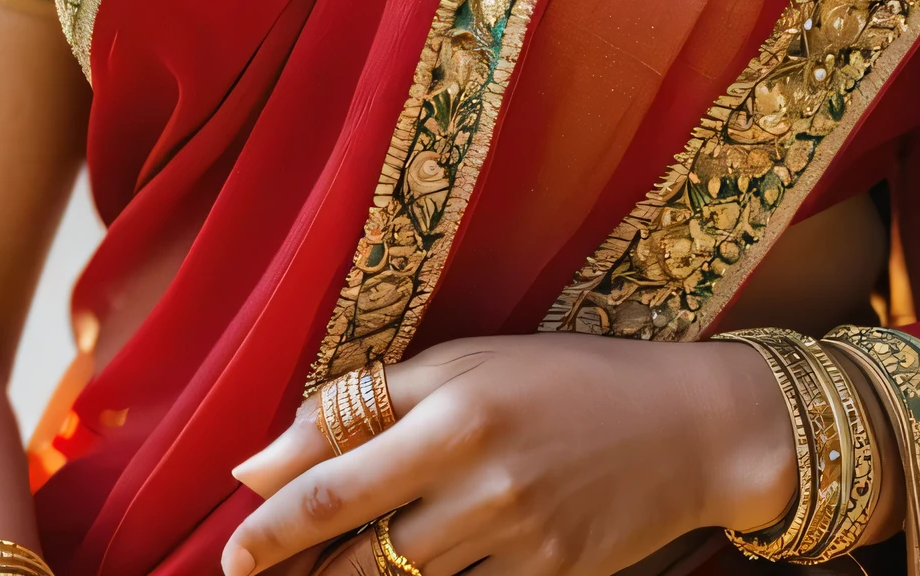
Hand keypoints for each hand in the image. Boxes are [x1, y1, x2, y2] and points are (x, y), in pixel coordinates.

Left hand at [222, 333, 796, 575]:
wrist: (688, 426)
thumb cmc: (563, 378)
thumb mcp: (468, 363)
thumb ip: (365, 404)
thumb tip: (260, 461)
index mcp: (455, 412)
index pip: (335, 482)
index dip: (274, 529)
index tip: (231, 554)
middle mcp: (482, 481)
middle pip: (360, 554)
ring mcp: (520, 541)